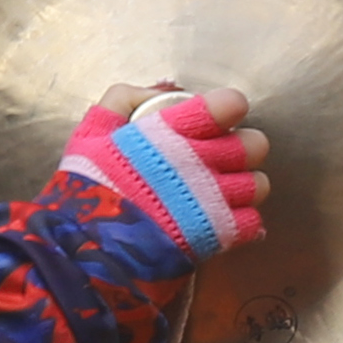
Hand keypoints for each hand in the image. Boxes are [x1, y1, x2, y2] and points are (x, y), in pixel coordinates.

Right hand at [60, 83, 267, 268]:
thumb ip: (123, 102)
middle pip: (253, 144)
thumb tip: (161, 91)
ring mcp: (212, 201)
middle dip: (241, 147)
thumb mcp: (90, 134)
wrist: (83, 251)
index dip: (228, 107)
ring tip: (220, 191)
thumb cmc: (86, 190)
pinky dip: (242, 222)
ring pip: (258, 183)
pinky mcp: (217, 235)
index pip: (228, 105)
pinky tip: (222, 220)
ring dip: (243, 186)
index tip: (219, 114)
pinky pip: (253, 222)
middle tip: (219, 157)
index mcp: (170, 133)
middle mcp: (199, 164)